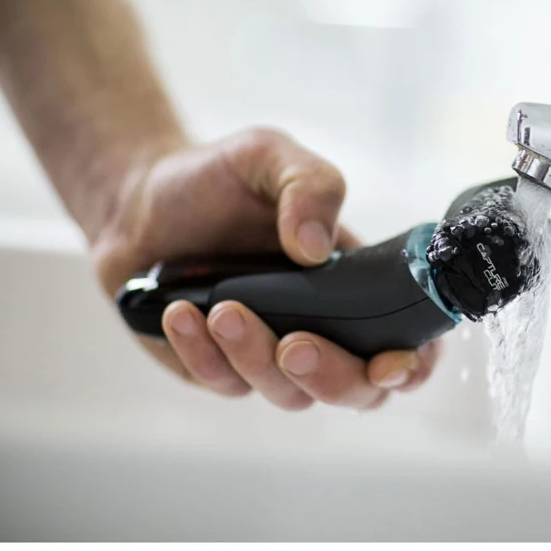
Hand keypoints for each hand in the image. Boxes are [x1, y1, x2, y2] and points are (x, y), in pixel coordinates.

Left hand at [92, 127, 440, 409]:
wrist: (139, 202)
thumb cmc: (219, 180)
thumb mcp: (269, 156)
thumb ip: (308, 185)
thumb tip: (314, 249)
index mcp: (356, 285)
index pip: (407, 342)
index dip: (412, 365)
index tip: (390, 362)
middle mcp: (324, 329)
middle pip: (356, 391)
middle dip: (333, 378)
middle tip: (294, 345)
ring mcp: (271, 356)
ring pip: (289, 394)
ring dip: (257, 358)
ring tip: (222, 308)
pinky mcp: (219, 369)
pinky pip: (224, 383)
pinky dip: (204, 355)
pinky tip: (182, 314)